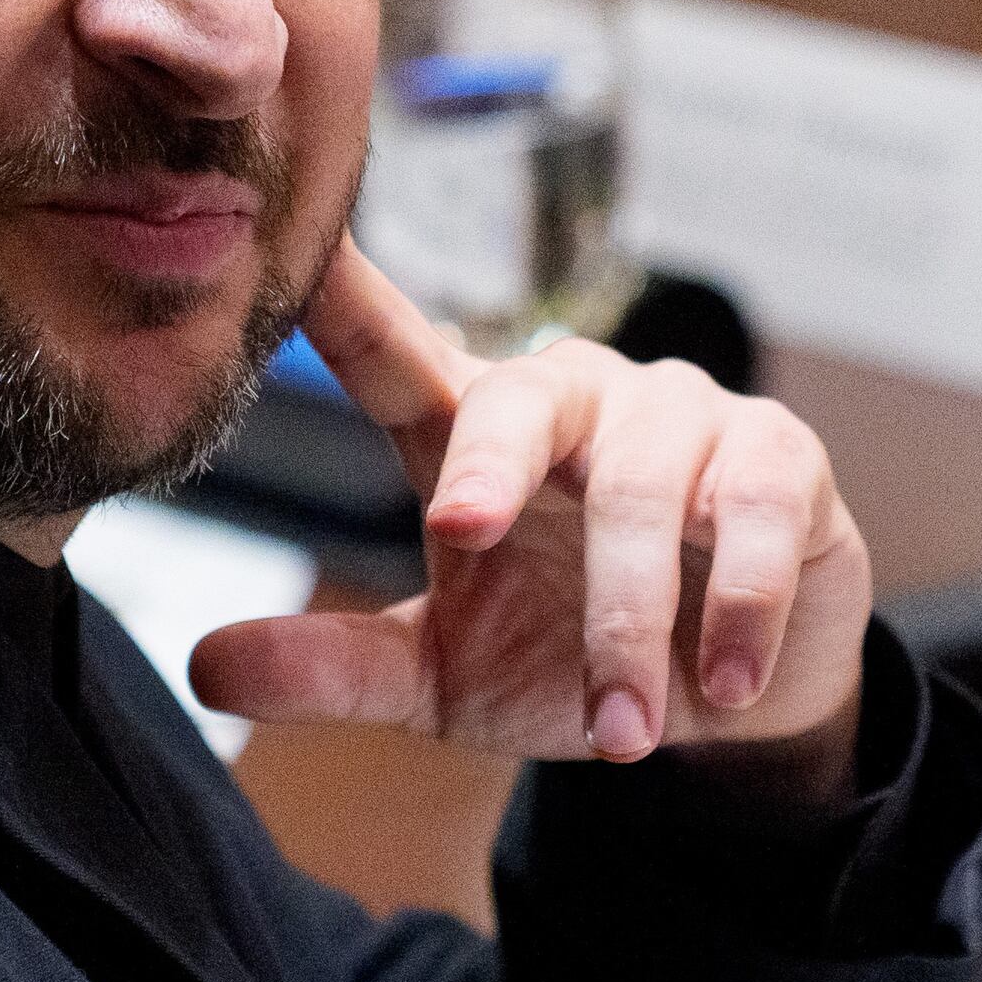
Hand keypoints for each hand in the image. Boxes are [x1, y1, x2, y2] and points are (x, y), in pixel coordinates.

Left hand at [190, 244, 872, 793]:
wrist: (731, 693)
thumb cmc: (569, 655)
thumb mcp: (443, 677)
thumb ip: (337, 666)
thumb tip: (204, 668)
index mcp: (470, 431)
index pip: (393, 354)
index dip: (345, 302)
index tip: (298, 251)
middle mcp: (571, 397)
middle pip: (519, 397)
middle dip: (491, 460)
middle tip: (462, 529)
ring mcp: (679, 414)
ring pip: (640, 488)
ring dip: (628, 622)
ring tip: (617, 730)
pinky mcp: (777, 455)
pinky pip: (752, 513)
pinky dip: (734, 607)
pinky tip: (720, 685)